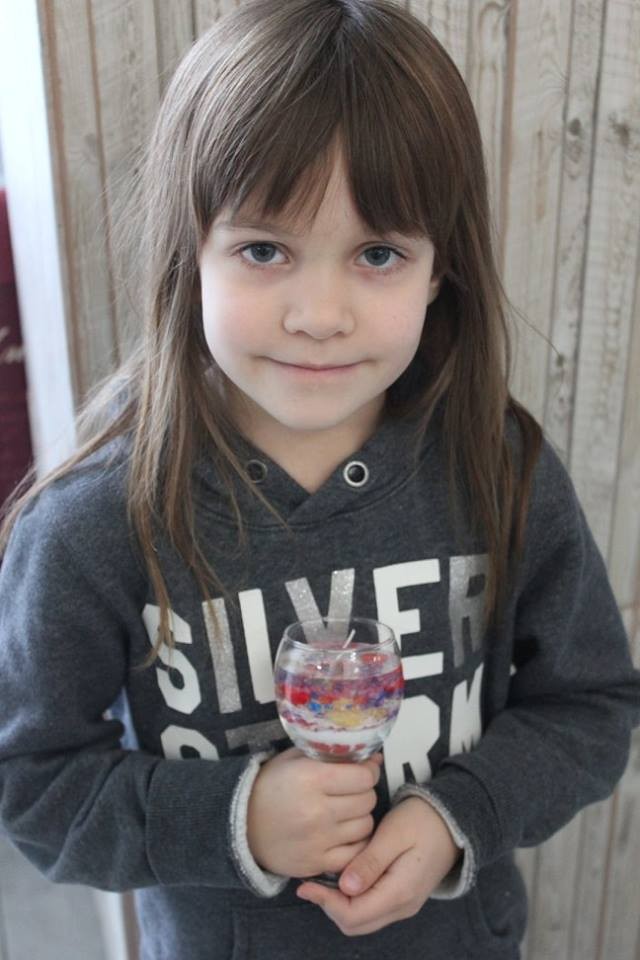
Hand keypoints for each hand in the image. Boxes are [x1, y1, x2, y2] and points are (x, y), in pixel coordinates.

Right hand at [247, 747, 382, 877]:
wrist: (241, 825)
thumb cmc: (271, 785)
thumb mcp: (295, 759)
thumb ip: (333, 755)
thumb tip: (374, 759)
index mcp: (310, 779)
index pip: (363, 777)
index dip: (368, 771)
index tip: (362, 770)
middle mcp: (316, 811)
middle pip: (367, 801)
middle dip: (364, 792)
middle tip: (352, 790)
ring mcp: (318, 840)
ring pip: (366, 826)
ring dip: (360, 816)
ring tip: (345, 810)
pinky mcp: (316, 863)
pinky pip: (355, 853)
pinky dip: (355, 842)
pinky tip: (344, 832)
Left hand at [296, 796, 460, 935]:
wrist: (453, 819)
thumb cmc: (422, 820)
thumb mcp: (394, 834)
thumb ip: (370, 862)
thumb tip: (345, 887)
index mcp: (400, 892)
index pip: (353, 915)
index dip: (325, 902)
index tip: (305, 883)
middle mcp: (402, 906)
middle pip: (355, 924)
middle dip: (329, 906)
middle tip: (311, 880)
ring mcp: (404, 904)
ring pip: (362, 919)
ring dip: (339, 904)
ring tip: (323, 877)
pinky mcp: (402, 896)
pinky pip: (372, 908)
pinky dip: (352, 900)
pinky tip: (343, 876)